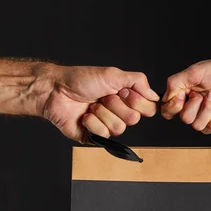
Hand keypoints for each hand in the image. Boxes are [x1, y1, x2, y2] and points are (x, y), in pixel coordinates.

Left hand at [42, 65, 158, 142]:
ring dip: (103, 113)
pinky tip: (84, 115)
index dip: (137, 101)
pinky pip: (104, 135)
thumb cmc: (81, 80)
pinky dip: (92, 122)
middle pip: (134, 119)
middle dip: (116, 105)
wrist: (56, 91)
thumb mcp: (113, 74)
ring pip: (120, 128)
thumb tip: (155, 95)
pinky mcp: (95, 136)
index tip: (123, 91)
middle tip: (103, 97)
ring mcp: (107, 125)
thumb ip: (139, 81)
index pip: (148, 108)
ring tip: (92, 105)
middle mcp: (119, 112)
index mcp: (126, 98)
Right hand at [161, 52, 210, 119]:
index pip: (169, 108)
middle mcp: (193, 103)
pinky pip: (209, 129)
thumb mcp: (194, 72)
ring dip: (205, 112)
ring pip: (196, 125)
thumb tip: (164, 98)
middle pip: (183, 118)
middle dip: (194, 107)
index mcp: (184, 91)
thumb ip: (175, 83)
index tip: (182, 97)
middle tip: (203, 95)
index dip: (174, 106)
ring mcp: (205, 113)